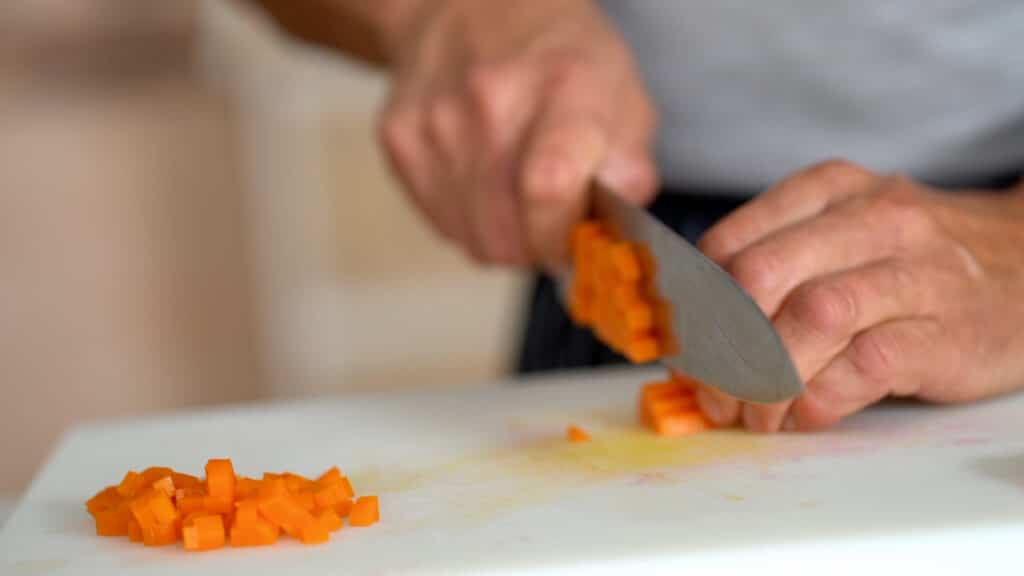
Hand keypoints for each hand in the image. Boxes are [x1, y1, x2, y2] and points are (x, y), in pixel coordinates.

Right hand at [378, 0, 657, 267]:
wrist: (469, 9)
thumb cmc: (559, 59)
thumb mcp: (623, 96)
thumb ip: (629, 169)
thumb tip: (615, 232)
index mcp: (566, 86)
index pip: (549, 188)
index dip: (561, 237)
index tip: (575, 242)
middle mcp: (492, 100)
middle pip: (509, 234)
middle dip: (538, 245)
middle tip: (552, 217)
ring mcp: (436, 121)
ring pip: (475, 240)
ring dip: (504, 236)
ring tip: (517, 192)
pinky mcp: (399, 138)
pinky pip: (442, 224)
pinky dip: (469, 219)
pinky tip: (482, 179)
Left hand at [695, 160, 1023, 431]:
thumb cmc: (915, 258)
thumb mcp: (844, 230)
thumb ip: (774, 260)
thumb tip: (694, 325)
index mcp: (829, 189)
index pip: (730, 243)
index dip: (693, 308)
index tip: (684, 351)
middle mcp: (872, 219)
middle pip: (762, 275)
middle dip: (720, 345)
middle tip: (712, 392)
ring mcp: (915, 273)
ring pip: (813, 316)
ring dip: (766, 378)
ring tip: (754, 414)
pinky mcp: (946, 332)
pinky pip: (865, 366)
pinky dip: (820, 399)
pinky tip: (806, 414)